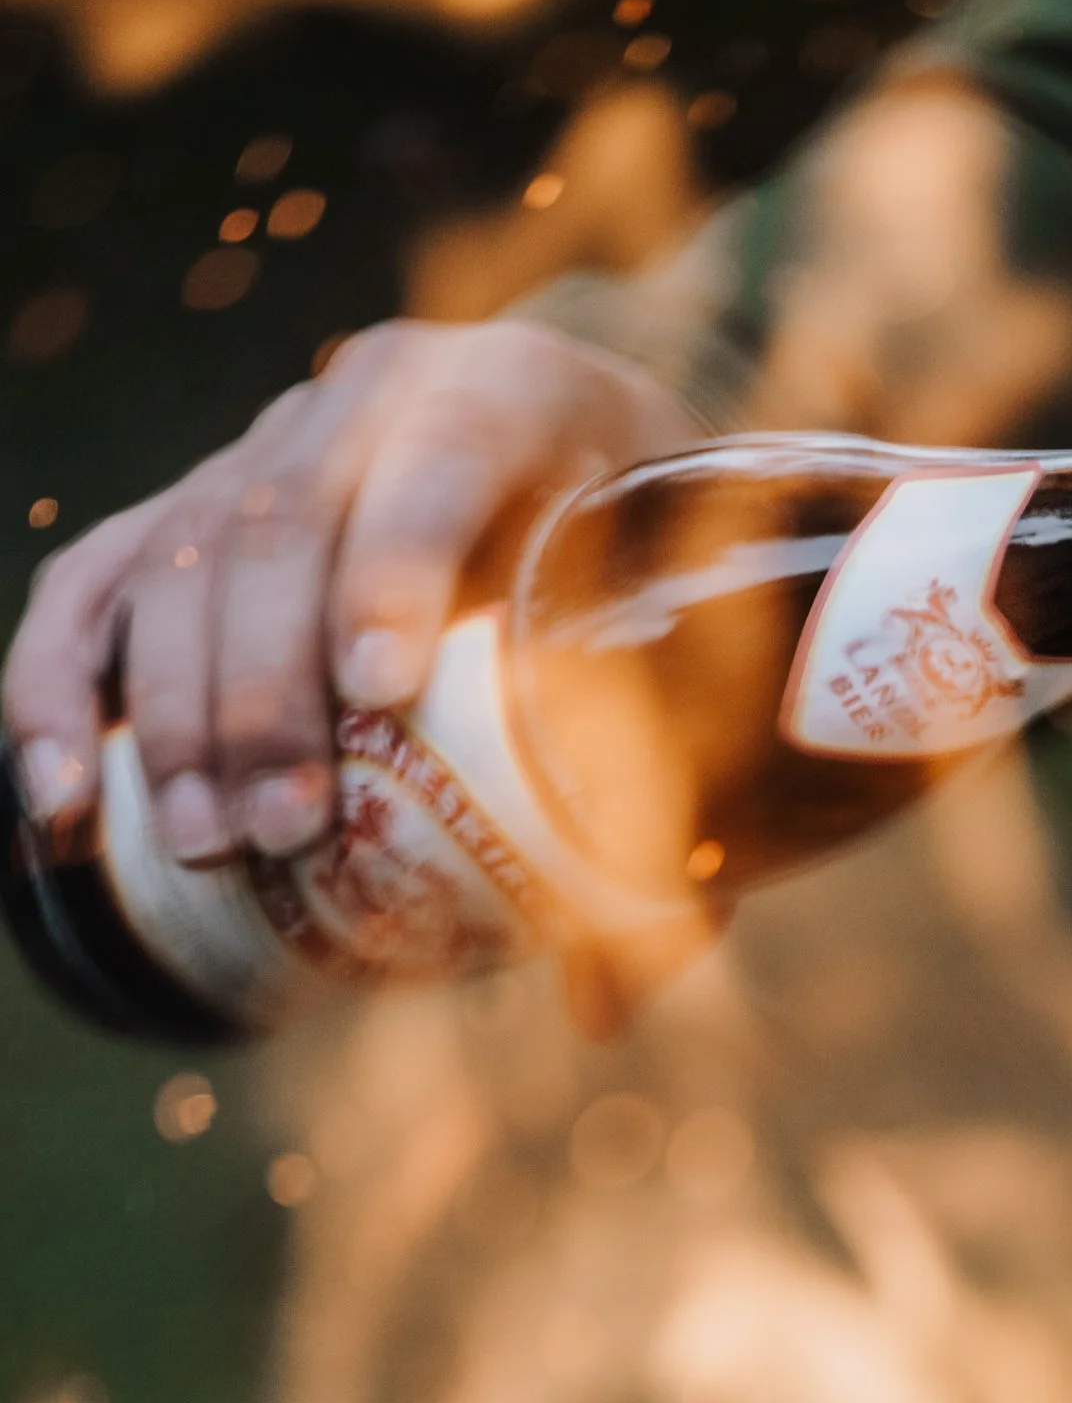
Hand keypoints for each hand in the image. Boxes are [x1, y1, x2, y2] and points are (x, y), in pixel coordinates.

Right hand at [4, 320, 698, 867]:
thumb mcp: (678, 660)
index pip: (437, 461)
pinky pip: (92, 587)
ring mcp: (263, 444)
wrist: (581, 475)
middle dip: (270, 686)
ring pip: (182, 559)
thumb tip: (601, 1007)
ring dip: (177, 711)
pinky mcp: (184, 508)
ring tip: (207, 843)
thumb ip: (661, 819)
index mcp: (511, 394)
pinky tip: (60, 794)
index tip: (378, 690)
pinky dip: (57, 686)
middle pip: (284, 524)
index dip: (396, 567)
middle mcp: (370, 396)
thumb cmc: (640, 591)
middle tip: (285, 830)